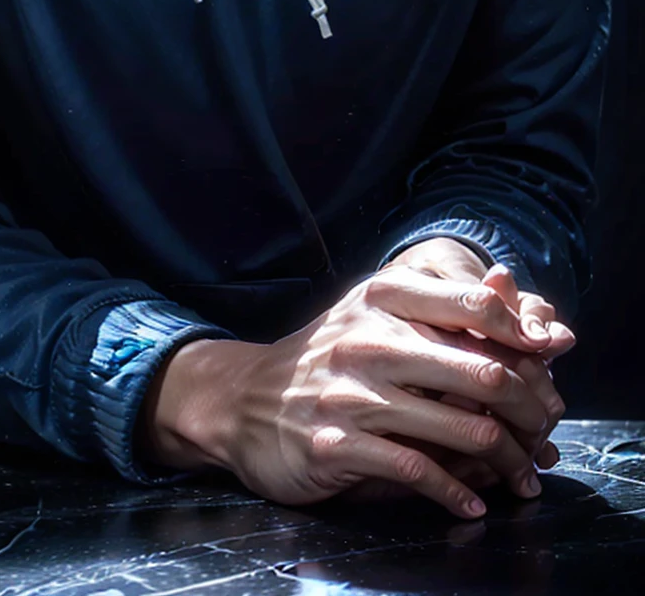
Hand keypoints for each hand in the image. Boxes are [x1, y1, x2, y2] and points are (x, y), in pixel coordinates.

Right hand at [140, 262, 561, 518]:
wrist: (246, 400)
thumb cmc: (329, 357)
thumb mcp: (375, 313)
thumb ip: (439, 306)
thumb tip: (512, 291)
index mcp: (384, 295)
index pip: (479, 307)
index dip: (527, 339)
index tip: (547, 368)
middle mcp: (370, 337)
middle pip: (485, 372)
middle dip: (530, 409)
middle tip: (545, 430)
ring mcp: (352, 393)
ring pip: (463, 429)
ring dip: (507, 459)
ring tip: (522, 473)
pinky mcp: (338, 444)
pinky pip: (421, 473)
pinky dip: (459, 494)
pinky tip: (473, 502)